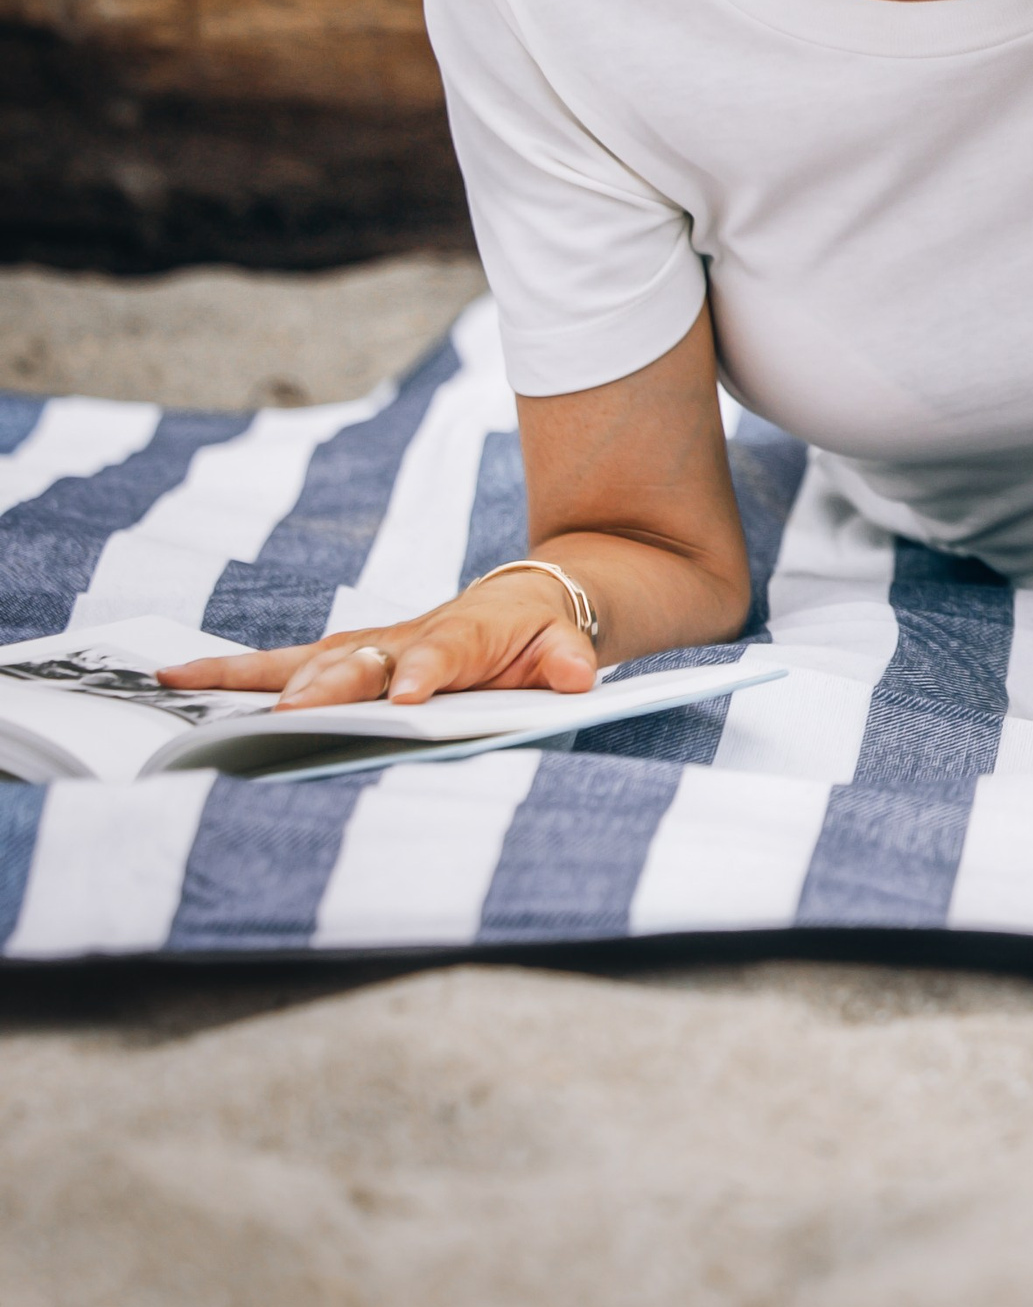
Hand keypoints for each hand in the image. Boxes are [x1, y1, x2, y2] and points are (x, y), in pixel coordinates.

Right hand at [157, 579, 600, 711]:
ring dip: (255, 677)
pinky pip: (288, 666)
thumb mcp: (570, 643)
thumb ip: (570, 659)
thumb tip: (577, 676)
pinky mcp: (346, 658)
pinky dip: (235, 675)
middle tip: (292, 710)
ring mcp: (371, 646)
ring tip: (186, 685)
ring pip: (308, 659)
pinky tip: (179, 681)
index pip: (444, 652)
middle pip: (361, 659)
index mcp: (466, 634)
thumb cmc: (545, 630)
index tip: (408, 697)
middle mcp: (407, 636)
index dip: (425, 672)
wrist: (536, 595)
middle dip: (328, 686)